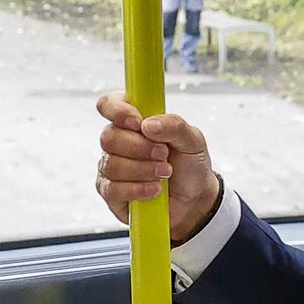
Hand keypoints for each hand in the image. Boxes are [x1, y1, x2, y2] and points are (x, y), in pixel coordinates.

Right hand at [94, 92, 222, 244]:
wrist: (195, 200)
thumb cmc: (190, 165)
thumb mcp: (193, 140)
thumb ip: (174, 126)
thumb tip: (149, 124)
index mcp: (134, 121)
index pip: (109, 104)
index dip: (117, 110)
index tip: (137, 122)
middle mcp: (118, 142)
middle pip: (108, 137)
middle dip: (139, 147)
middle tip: (164, 154)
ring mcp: (112, 168)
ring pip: (111, 164)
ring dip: (142, 169)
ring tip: (165, 173)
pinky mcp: (112, 193)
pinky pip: (112, 189)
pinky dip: (137, 189)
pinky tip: (155, 190)